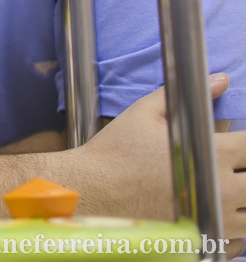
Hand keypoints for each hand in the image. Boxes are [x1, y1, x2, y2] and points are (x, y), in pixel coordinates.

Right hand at [75, 73, 245, 251]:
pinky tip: (220, 211)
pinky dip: (236, 225)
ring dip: (244, 198)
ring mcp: (212, 218)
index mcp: (208, 154)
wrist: (90, 191)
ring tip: (228, 184)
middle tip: (233, 162)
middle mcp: (217, 190)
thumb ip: (186, 95)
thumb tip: (220, 80)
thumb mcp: (146, 113)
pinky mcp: (200, 237)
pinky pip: (238, 241)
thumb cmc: (114, 152)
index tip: (240, 140)